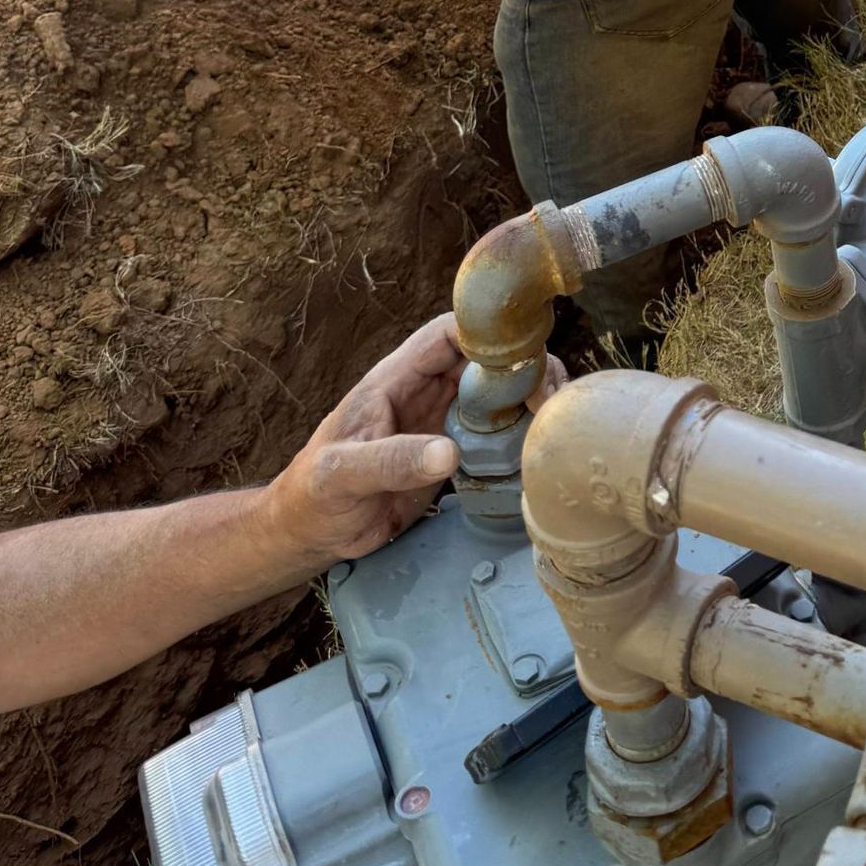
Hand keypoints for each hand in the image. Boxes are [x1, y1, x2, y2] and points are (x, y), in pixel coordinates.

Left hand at [257, 317, 565, 575]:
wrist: (312, 533)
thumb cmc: (313, 496)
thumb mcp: (342, 476)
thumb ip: (390, 460)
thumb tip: (449, 452)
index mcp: (397, 379)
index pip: (447, 333)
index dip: (486, 331)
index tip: (520, 355)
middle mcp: (425, 392)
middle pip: (485, 357)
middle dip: (522, 365)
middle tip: (549, 398)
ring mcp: (441, 421)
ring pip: (497, 391)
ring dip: (529, 396)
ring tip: (553, 420)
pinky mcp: (453, 453)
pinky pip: (495, 430)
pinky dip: (521, 431)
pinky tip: (539, 448)